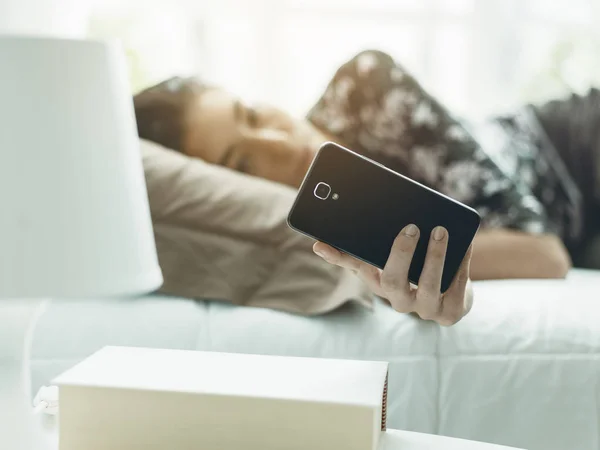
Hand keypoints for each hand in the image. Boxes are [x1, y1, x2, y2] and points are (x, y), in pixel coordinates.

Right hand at [313, 224, 472, 325]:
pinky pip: (457, 286)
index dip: (337, 258)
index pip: (355, 269)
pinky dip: (461, 262)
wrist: (451, 298)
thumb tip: (343, 224)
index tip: (321, 243)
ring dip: (435, 256)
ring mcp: (425, 310)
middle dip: (401, 253)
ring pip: (428, 286)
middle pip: (393, 282)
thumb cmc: (418, 270)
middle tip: (411, 227)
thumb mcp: (394, 257)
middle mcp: (399, 302)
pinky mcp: (451, 313)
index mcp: (380, 284)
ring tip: (440, 230)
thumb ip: (374, 244)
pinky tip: (464, 242)